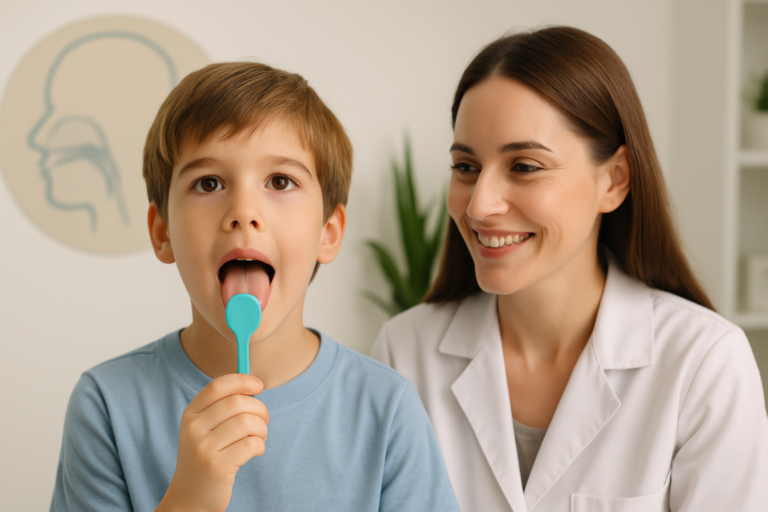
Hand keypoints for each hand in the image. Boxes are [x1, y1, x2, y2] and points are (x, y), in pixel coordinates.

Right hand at [156, 374, 268, 511]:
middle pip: (237, 402)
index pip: (218, 386)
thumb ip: (222, 407)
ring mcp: (204, 448)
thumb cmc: (206, 457)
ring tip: (259, 437)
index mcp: (190, 414)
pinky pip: (252, 444)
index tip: (258, 386)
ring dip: (262, 429)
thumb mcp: (204, 429)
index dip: (242, 381)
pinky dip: (260, 446)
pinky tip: (255, 452)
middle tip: (264, 420)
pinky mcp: (217, 467)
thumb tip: (253, 384)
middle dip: (259, 409)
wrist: (190, 498)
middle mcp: (193, 429)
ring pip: (248, 423)